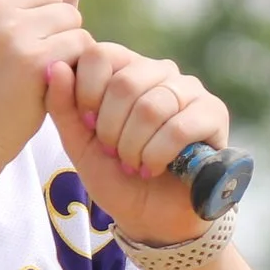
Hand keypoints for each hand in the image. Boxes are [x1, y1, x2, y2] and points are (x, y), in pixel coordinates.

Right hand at [0, 0, 94, 179]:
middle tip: (27, 52)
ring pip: (69, 15)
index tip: (18, 26)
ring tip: (38, 65)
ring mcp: (8, 30)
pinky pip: (78, 42)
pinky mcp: (34, 59)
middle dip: (50, 20)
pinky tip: (51, 79)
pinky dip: (73, 63)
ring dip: (64, 41)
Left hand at [48, 42, 230, 244]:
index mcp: (124, 68)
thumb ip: (63, 105)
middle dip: (111, 129)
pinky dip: (159, 154)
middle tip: (114, 153)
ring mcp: (189, 89)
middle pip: (125, 83)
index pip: (100, 54)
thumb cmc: (115, 175)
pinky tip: (154, 168)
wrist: (150, 215)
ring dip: (134, 146)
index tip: (88, 126)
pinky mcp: (213, 113)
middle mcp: (158, 71)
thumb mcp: (78, 143)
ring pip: (151, 106)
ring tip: (133, 164)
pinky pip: (180, 126)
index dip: (87, 94)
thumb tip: (56, 66)